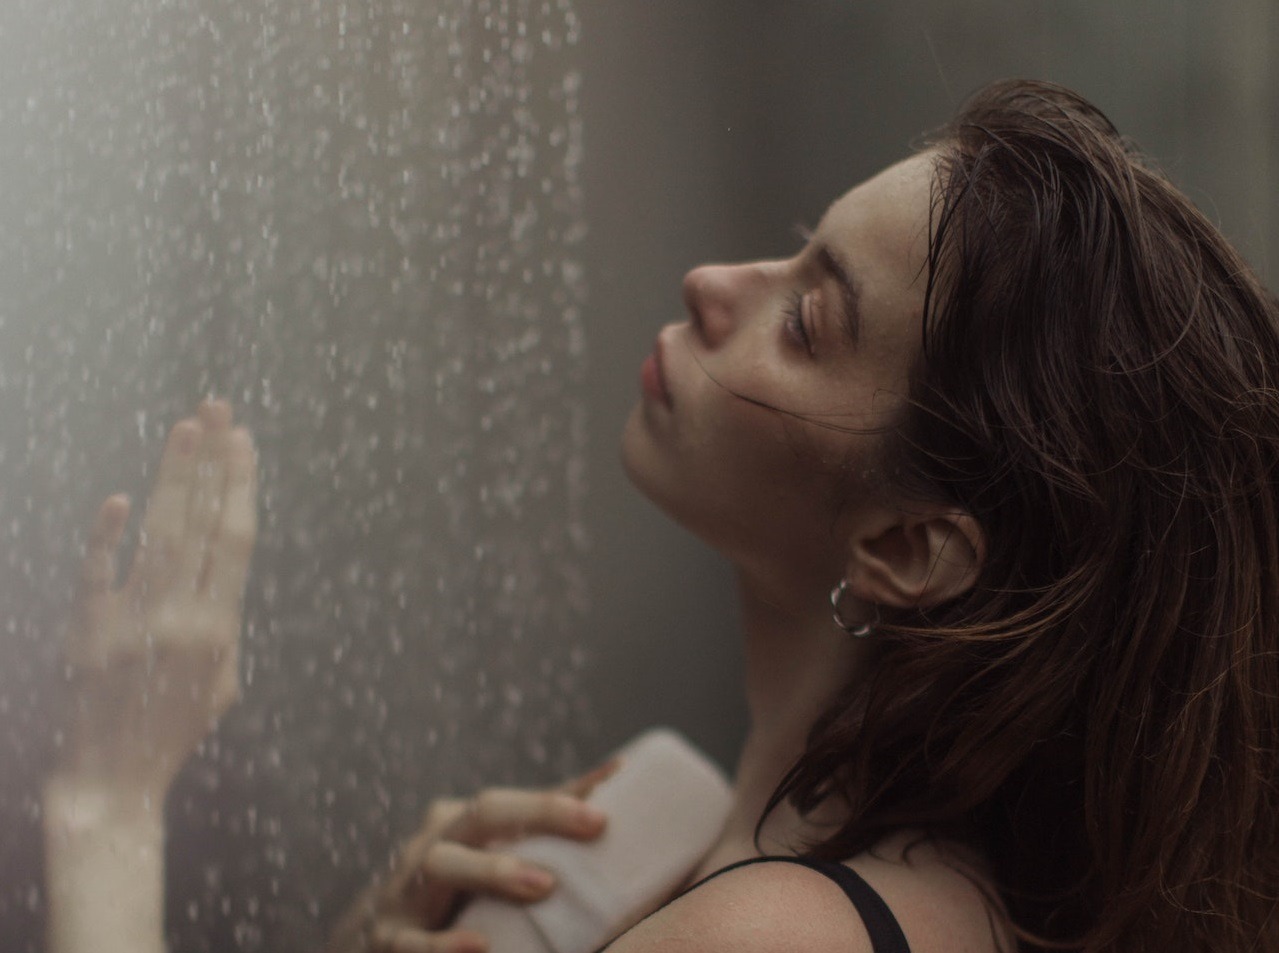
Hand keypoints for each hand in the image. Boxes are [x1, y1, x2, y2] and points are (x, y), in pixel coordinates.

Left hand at [54, 399, 257, 802]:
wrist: (112, 779)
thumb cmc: (173, 731)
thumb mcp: (222, 683)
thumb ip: (224, 624)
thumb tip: (222, 573)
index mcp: (219, 629)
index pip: (235, 540)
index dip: (240, 486)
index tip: (245, 442)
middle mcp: (179, 618)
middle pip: (200, 522)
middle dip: (211, 460)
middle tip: (217, 409)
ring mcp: (131, 623)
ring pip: (158, 535)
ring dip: (173, 478)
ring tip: (186, 428)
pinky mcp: (87, 632)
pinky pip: (97, 576)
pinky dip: (107, 537)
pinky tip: (120, 499)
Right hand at [329, 761, 618, 952]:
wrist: (370, 938)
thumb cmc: (449, 896)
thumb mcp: (484, 860)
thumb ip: (541, 836)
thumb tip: (616, 786)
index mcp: (460, 824)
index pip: (515, 799)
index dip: (559, 796)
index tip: (614, 787)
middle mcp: (432, 844)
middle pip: (482, 813)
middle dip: (538, 812)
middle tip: (595, 824)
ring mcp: (405, 889)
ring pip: (443, 864)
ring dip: (494, 870)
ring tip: (545, 885)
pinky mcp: (386, 938)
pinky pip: (412, 941)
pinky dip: (444, 946)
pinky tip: (479, 949)